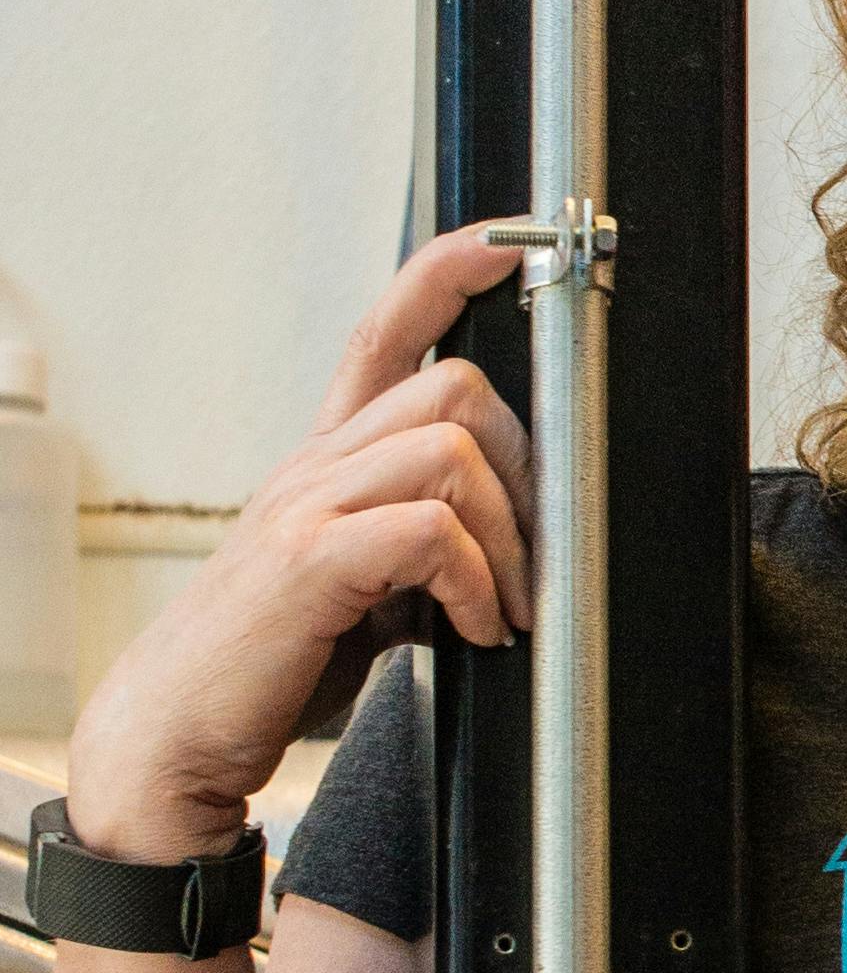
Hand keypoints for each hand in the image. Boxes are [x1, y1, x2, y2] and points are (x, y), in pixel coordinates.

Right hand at [65, 225, 536, 862]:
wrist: (181, 731)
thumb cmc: (273, 664)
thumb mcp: (364, 589)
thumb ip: (423, 551)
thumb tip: (513, 552)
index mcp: (329, 461)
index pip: (384, 331)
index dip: (448, 272)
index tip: (512, 241)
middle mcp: (315, 465)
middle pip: (455, 386)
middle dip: (530, 467)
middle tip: (538, 555)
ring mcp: (306, 506)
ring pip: (451, 450)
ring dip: (511, 538)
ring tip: (509, 608)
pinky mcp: (308, 560)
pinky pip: (430, 530)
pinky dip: (478, 583)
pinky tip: (479, 632)